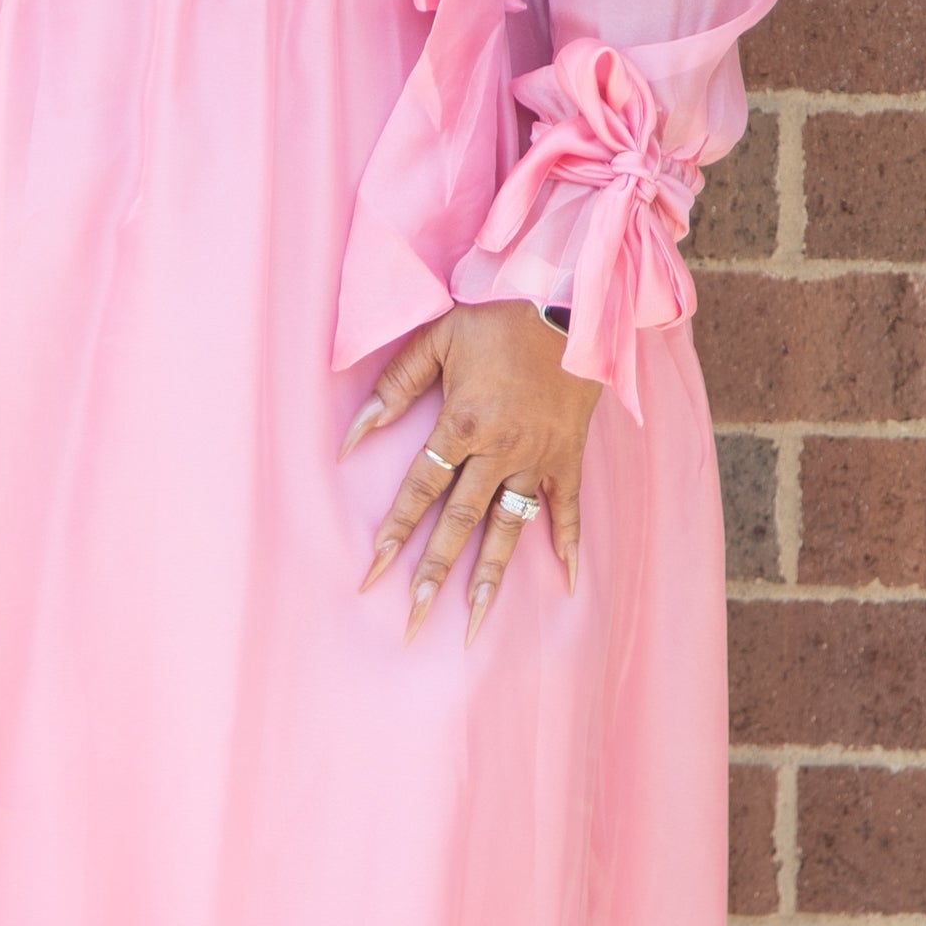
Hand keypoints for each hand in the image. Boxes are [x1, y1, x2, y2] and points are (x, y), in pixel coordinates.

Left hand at [343, 303, 600, 643]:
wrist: (573, 303)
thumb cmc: (498, 317)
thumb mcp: (437, 339)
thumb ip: (394, 387)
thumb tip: (352, 435)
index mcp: (464, 423)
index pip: (421, 487)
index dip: (396, 529)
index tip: (374, 571)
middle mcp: (500, 451)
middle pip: (460, 522)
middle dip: (434, 572)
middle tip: (413, 619)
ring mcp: (537, 459)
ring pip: (509, 528)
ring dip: (490, 577)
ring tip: (473, 623)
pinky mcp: (568, 457)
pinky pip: (567, 509)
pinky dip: (568, 545)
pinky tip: (569, 583)